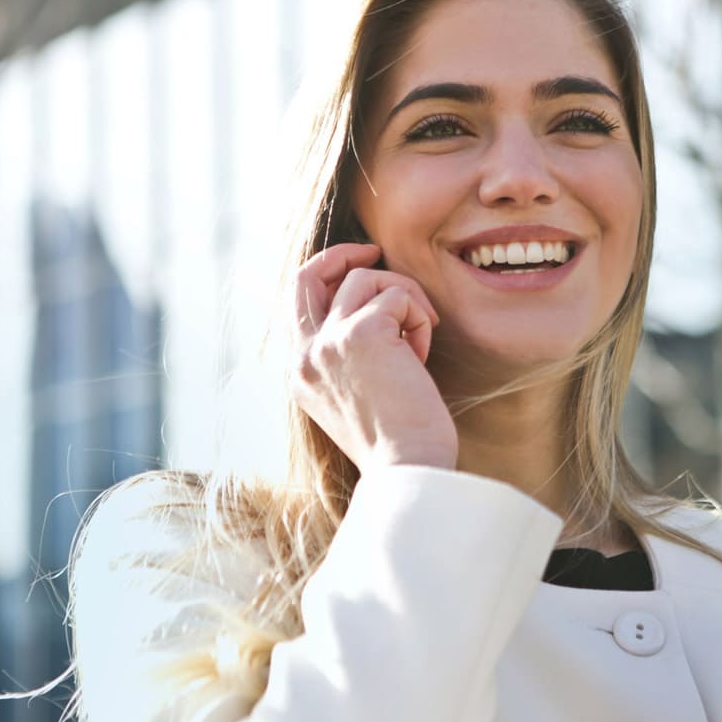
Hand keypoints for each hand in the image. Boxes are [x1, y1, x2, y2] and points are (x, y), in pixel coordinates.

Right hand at [289, 243, 457, 472]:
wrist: (408, 470)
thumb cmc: (398, 443)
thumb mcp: (357, 397)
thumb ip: (349, 358)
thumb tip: (375, 312)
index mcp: (300, 373)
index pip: (299, 303)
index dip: (329, 277)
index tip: (361, 270)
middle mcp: (305, 355)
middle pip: (308, 274)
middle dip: (343, 254)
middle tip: (375, 251)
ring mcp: (328, 342)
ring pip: (366, 279)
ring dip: (404, 299)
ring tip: (419, 340)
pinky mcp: (362, 333)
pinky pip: (398, 295)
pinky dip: (419, 317)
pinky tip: (422, 356)